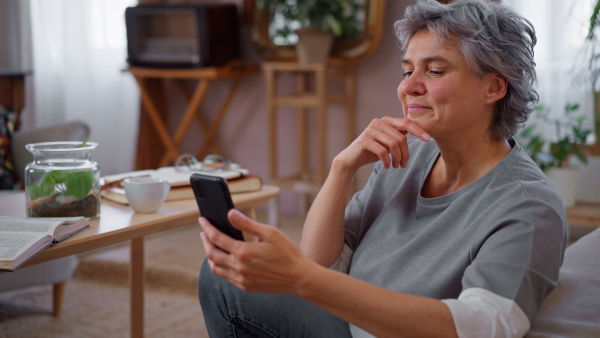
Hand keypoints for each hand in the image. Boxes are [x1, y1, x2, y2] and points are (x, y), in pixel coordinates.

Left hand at [200, 209, 314, 293]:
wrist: (298, 277)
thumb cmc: (287, 253)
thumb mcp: (269, 233)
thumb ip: (247, 224)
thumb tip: (230, 214)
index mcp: (243, 251)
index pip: (217, 238)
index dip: (207, 227)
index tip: (202, 220)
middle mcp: (239, 267)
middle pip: (211, 253)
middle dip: (205, 241)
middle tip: (203, 233)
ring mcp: (241, 279)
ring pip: (216, 268)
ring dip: (210, 256)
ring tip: (211, 247)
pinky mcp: (246, 286)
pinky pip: (226, 277)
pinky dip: (220, 268)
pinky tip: (225, 261)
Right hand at [335, 117, 429, 170]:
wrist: (352, 158)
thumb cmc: (373, 151)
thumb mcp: (388, 143)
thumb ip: (400, 136)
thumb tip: (422, 134)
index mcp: (387, 121)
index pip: (406, 123)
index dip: (418, 130)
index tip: (428, 139)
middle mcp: (378, 122)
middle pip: (401, 138)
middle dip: (405, 153)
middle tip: (403, 165)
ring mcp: (370, 130)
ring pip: (393, 144)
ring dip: (397, 158)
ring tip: (396, 166)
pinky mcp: (364, 140)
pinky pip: (382, 151)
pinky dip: (387, 161)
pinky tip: (387, 166)